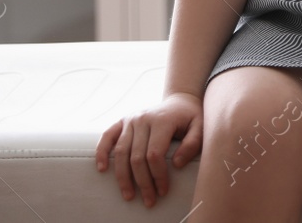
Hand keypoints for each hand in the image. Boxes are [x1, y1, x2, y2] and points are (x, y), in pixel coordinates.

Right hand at [95, 91, 202, 207]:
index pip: (154, 154)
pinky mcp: (122, 121)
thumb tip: (177, 164)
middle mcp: (143, 118)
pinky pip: (107, 136)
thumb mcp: (200, 126)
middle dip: (143, 182)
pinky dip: (101, 152)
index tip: (163, 191)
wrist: (180, 100)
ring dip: (123, 177)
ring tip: (129, 195)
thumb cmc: (190, 117)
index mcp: (162, 120)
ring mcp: (130, 119)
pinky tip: (102, 169)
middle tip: (149, 200)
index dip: (158, 175)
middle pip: (137, 157)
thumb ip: (193, 144)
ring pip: (120, 152)